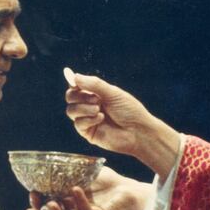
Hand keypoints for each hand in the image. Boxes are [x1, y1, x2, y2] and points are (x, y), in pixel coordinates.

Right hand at [26, 166, 149, 209]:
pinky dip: (79, 201)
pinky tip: (75, 190)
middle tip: (32, 209)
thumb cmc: (106, 181)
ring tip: (51, 205)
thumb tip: (51, 160)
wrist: (128, 189)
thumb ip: (69, 169)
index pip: (47, 209)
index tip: (32, 193)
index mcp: (67, 205)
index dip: (37, 204)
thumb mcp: (83, 173)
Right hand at [64, 72, 179, 177]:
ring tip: (99, 109)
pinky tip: (101, 118)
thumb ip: (94, 84)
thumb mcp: (112, 93)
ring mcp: (88, 119)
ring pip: (71, 110)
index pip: (77, 86)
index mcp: (96, 94)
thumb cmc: (129, 111)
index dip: (74, 83)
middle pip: (70, 97)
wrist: (138, 131)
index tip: (75, 83)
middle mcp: (89, 105)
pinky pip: (78, 124)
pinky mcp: (88, 132)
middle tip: (96, 99)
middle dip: (80, 96)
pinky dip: (88, 119)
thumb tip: (74, 76)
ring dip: (84, 108)